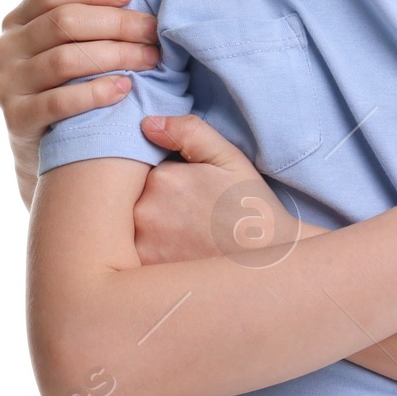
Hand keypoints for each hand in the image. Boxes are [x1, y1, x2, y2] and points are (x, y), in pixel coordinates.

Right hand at [0, 0, 160, 205]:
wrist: (49, 152)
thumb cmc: (65, 81)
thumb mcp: (59, 35)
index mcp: (15, 21)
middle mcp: (4, 49)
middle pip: (64, 24)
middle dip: (117, 24)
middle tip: (156, 32)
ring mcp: (6, 86)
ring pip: (65, 60)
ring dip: (116, 56)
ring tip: (152, 59)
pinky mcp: (16, 122)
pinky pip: (59, 102)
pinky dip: (96, 92)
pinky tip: (126, 88)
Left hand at [132, 115, 314, 264]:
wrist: (267, 259)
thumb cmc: (250, 207)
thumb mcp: (229, 159)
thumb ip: (190, 132)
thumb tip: (147, 124)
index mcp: (163, 178)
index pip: (143, 169)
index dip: (163, 177)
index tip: (186, 189)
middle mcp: (145, 212)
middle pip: (132, 197)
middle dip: (152, 200)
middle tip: (186, 213)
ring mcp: (142, 245)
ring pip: (129, 225)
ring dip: (147, 226)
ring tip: (182, 234)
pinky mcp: (144, 272)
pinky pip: (131, 253)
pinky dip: (147, 249)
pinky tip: (177, 250)